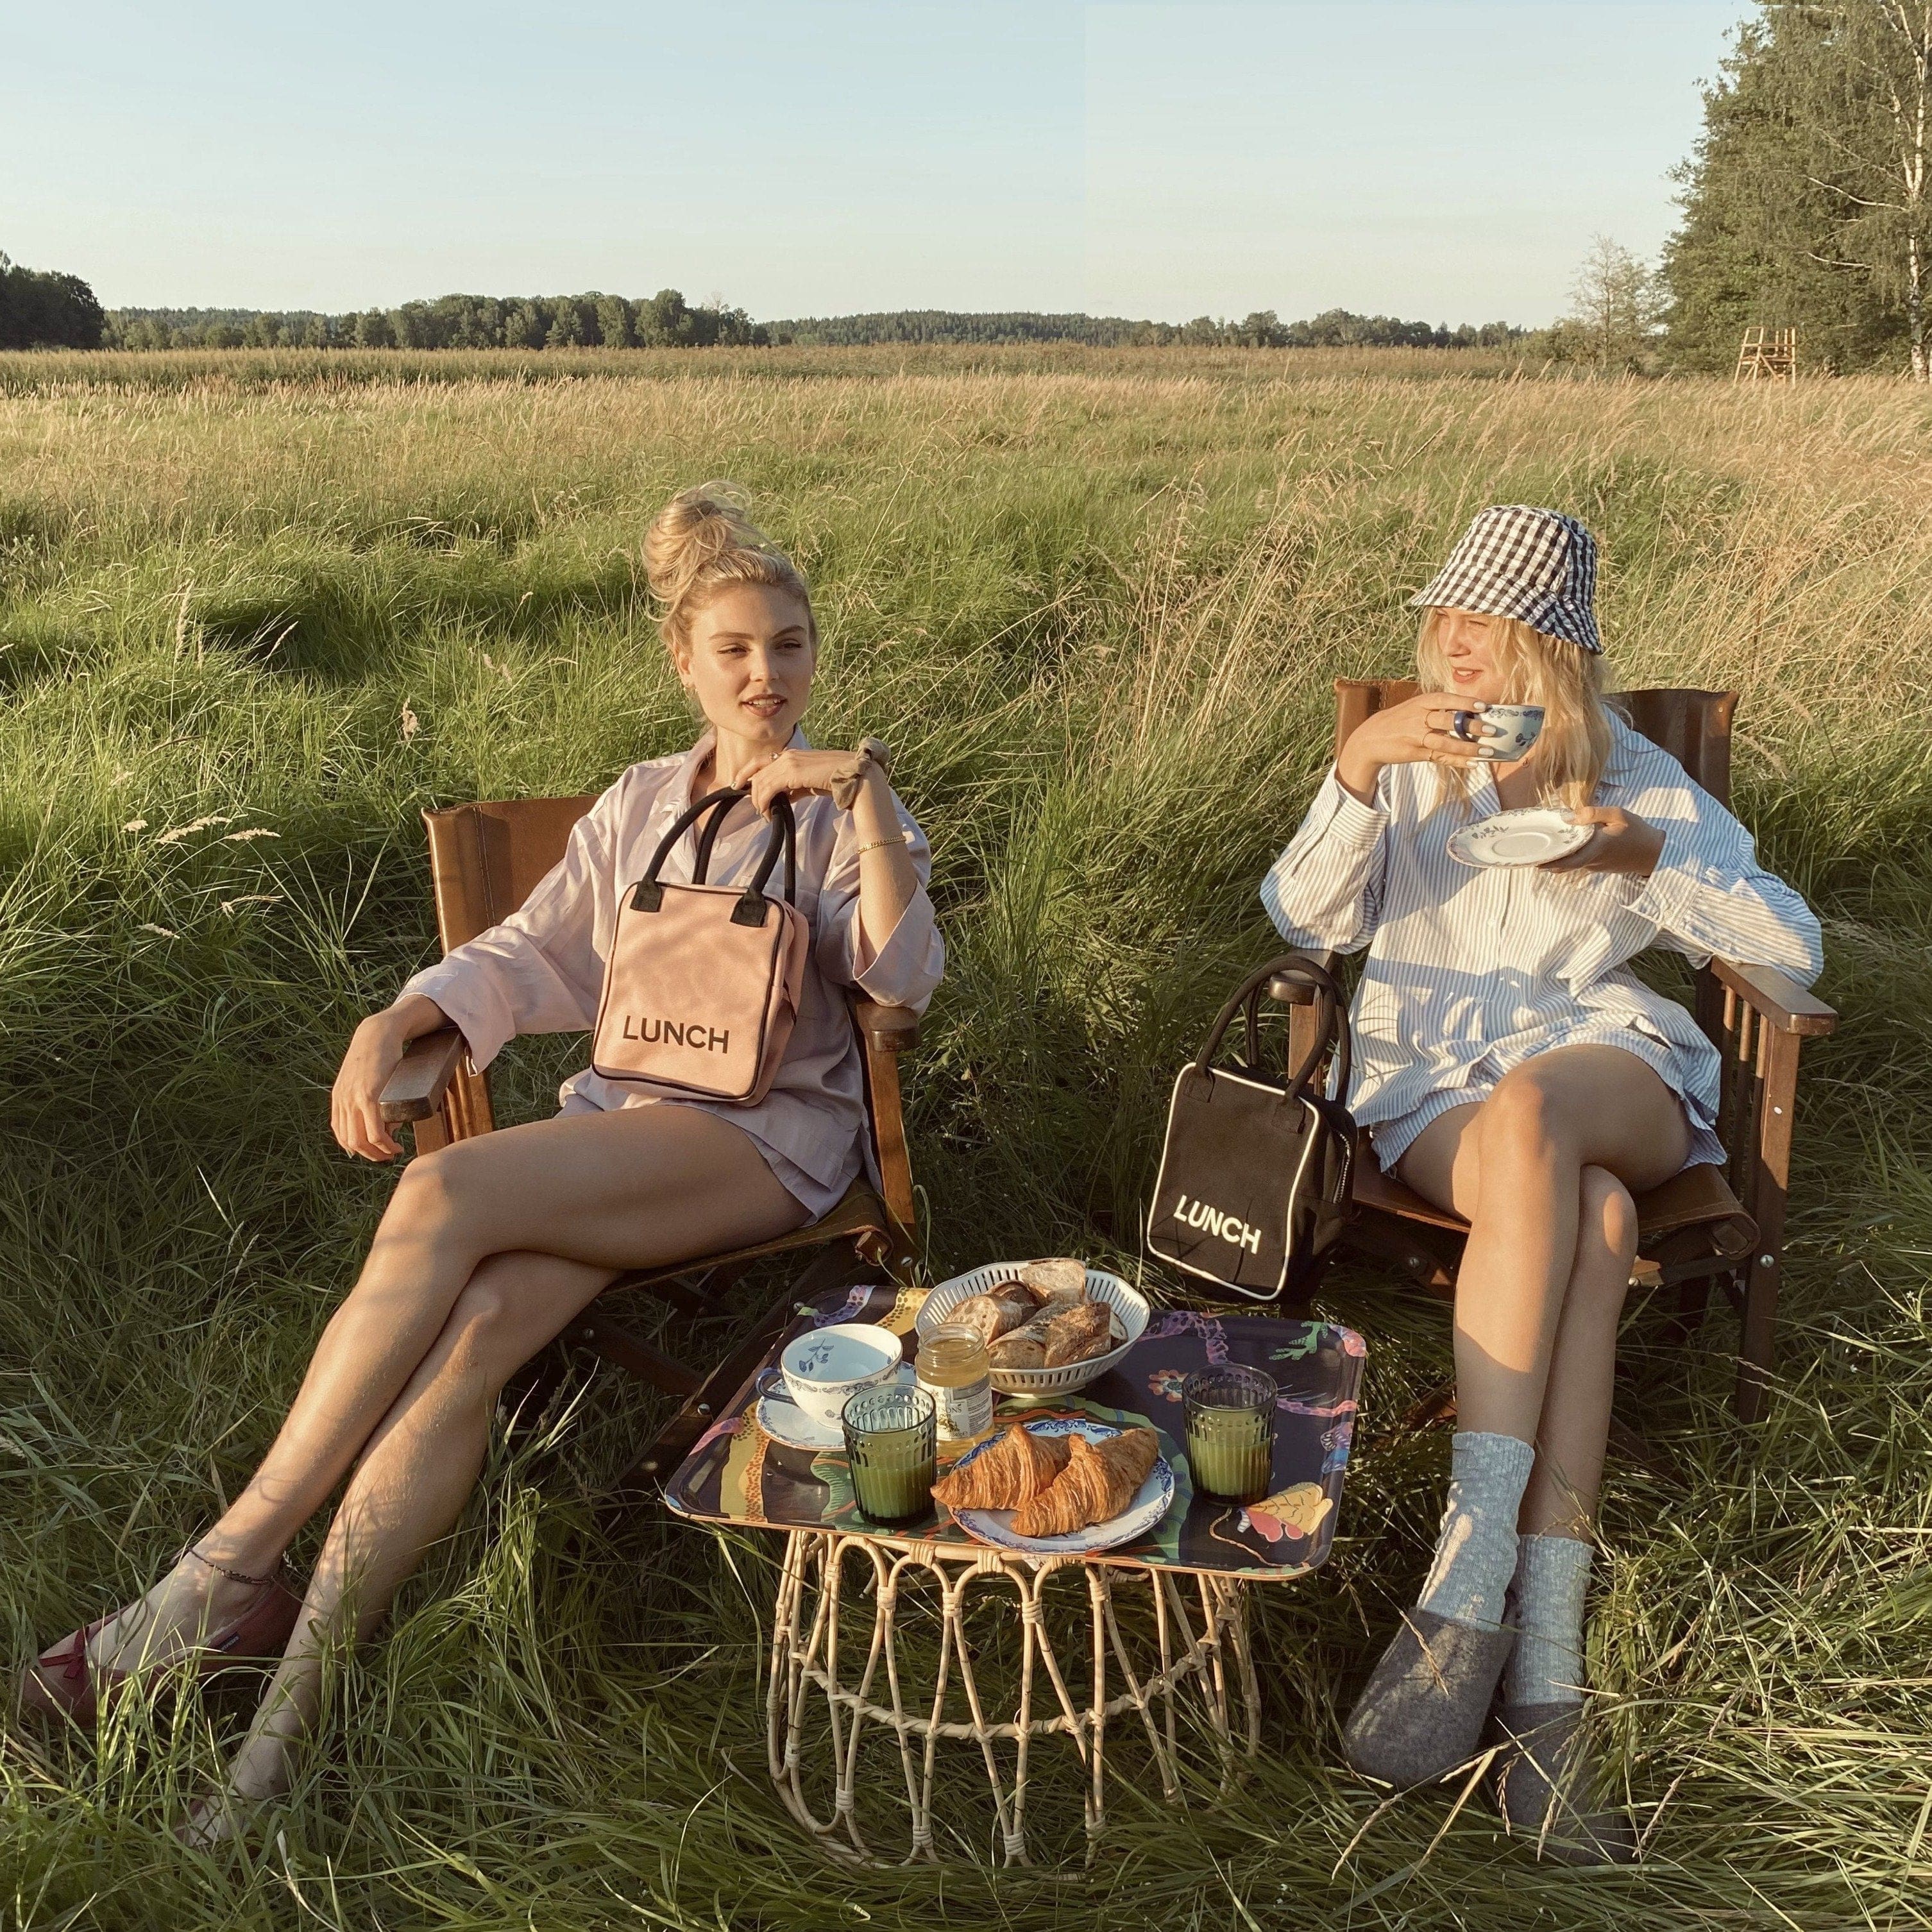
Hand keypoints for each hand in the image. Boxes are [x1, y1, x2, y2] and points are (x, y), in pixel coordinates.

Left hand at [330, 1008, 416, 1160]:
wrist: (377, 1034)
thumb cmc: (376, 1056)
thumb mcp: (363, 1078)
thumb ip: (366, 1097)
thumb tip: (387, 1125)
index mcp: (339, 1099)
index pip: (343, 1136)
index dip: (359, 1150)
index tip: (376, 1151)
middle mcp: (343, 1101)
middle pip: (352, 1143)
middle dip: (371, 1155)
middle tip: (387, 1155)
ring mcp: (354, 1099)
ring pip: (363, 1140)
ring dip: (379, 1152)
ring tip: (393, 1150)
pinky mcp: (369, 1095)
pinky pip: (374, 1130)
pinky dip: (384, 1143)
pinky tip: (393, 1143)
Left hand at [746, 746, 879, 816]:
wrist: (857, 778)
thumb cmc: (839, 781)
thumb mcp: (811, 783)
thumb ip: (795, 787)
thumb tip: (782, 797)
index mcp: (793, 754)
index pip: (761, 761)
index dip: (747, 772)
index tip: (739, 785)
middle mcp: (788, 754)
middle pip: (758, 772)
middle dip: (752, 792)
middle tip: (756, 809)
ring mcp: (790, 761)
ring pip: (761, 781)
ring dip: (759, 800)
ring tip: (764, 814)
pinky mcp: (792, 772)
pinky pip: (768, 787)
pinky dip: (763, 801)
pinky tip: (768, 812)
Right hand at [1335, 691, 1501, 800]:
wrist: (1371, 738)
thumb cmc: (1401, 720)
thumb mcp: (1416, 706)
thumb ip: (1439, 707)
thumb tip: (1471, 710)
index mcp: (1421, 702)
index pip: (1446, 700)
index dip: (1465, 702)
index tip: (1484, 706)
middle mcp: (1419, 718)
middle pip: (1448, 721)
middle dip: (1471, 726)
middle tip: (1491, 729)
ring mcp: (1416, 737)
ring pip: (1445, 743)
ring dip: (1467, 748)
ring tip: (1487, 751)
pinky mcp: (1415, 753)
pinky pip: (1440, 757)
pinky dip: (1457, 761)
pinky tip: (1472, 763)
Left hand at [1541, 805, 1664, 875]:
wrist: (1654, 853)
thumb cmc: (1638, 831)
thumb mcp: (1619, 815)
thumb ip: (1595, 814)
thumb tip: (1571, 816)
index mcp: (1598, 847)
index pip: (1570, 859)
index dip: (1551, 862)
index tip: (1535, 861)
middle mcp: (1594, 860)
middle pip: (1565, 865)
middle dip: (1547, 862)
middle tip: (1531, 856)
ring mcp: (1597, 866)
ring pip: (1572, 865)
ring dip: (1557, 860)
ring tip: (1542, 850)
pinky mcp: (1600, 867)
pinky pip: (1580, 863)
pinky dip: (1568, 859)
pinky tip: (1562, 849)